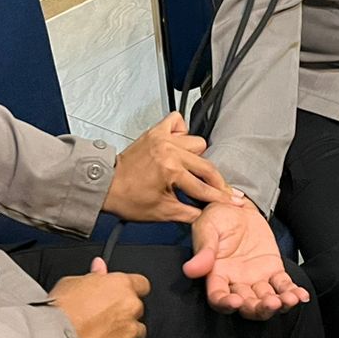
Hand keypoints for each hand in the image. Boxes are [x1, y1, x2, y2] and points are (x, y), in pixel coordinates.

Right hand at [49, 257, 150, 337]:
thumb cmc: (61, 312)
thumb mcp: (72, 282)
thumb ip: (93, 276)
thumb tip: (99, 268)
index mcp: (121, 285)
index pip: (141, 283)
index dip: (132, 288)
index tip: (122, 293)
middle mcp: (130, 306)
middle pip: (137, 308)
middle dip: (125, 311)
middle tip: (104, 316)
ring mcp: (130, 331)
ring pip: (136, 330)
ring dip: (124, 331)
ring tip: (102, 334)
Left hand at [104, 112, 240, 223]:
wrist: (105, 186)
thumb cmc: (128, 199)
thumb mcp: (162, 213)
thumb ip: (189, 214)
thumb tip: (207, 216)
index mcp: (171, 171)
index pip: (203, 187)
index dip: (220, 197)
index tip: (233, 200)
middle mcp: (169, 150)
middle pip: (206, 164)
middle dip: (214, 181)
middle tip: (219, 189)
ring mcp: (162, 138)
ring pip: (196, 142)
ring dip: (196, 157)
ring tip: (191, 168)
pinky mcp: (155, 132)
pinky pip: (176, 121)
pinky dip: (181, 131)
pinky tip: (179, 145)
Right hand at [183, 199, 309, 319]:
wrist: (237, 206)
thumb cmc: (216, 217)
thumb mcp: (207, 228)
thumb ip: (204, 250)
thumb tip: (191, 270)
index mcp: (216, 276)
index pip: (218, 298)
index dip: (226, 304)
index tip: (235, 301)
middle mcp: (236, 283)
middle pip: (247, 306)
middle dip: (259, 309)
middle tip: (270, 304)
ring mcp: (256, 279)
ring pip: (266, 300)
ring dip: (279, 304)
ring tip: (289, 300)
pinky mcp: (273, 270)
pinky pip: (283, 285)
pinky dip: (292, 292)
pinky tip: (301, 295)